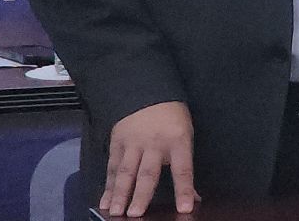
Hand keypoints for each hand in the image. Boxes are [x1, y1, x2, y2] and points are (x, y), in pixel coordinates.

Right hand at [101, 101, 196, 216]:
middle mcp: (155, 144)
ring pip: (126, 171)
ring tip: (115, 211)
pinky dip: (108, 186)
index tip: (185, 208)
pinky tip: (104, 200)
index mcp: (178, 141)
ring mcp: (134, 143)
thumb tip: (194, 196)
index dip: (184, 190)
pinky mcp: (117, 143)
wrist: (147, 90)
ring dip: (120, 193)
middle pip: (148, 173)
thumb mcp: (185, 135)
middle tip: (135, 214)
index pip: (183, 169)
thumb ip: (184, 166)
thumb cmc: (171, 116)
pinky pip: (112, 167)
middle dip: (141, 195)